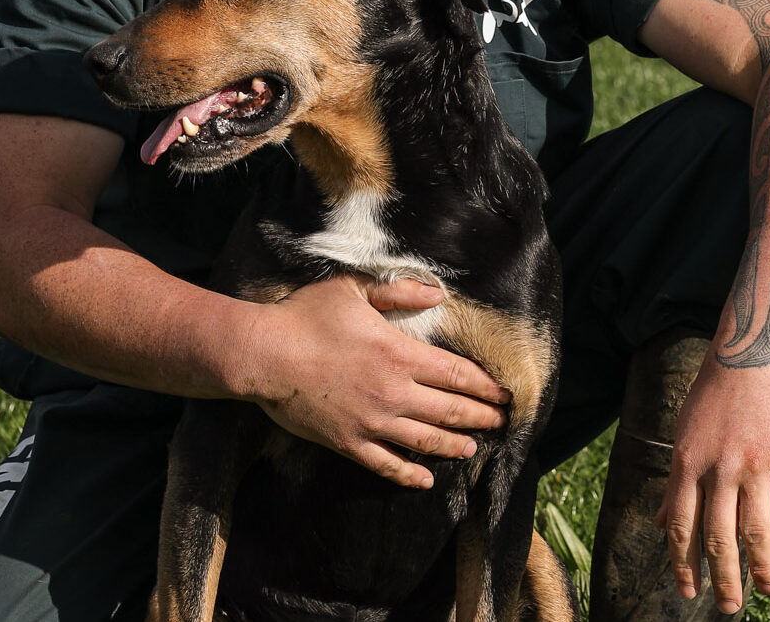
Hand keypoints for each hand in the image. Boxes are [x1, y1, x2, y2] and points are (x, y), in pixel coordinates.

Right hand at [246, 274, 509, 488]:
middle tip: (502, 423)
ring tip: (472, 449)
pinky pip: (386, 464)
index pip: (457, 375)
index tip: (505, 394)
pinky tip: (425, 480)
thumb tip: (438, 293)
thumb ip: (400, 292)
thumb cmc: (306, 316)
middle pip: (450, 410)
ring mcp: (372, 421)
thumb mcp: (354, 289)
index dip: (485, 387)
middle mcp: (394, 392)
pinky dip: (408, 474)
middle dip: (481, 417)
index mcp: (400, 354)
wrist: (264, 354)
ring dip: (453, 445)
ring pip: (425, 440)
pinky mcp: (348, 442)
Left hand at [657, 351, 769, 613]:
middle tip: (729, 606)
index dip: (684, 564)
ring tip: (766, 589)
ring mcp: (757, 463)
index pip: (682, 526)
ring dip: (761, 568)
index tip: (689, 591)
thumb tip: (662, 522)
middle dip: (722, 579)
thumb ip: (678, 481)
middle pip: (718, 538)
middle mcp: (720, 467)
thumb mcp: (687, 432)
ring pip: (757, 532)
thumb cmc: (719, 392)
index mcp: (688, 462)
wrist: (756, 349)